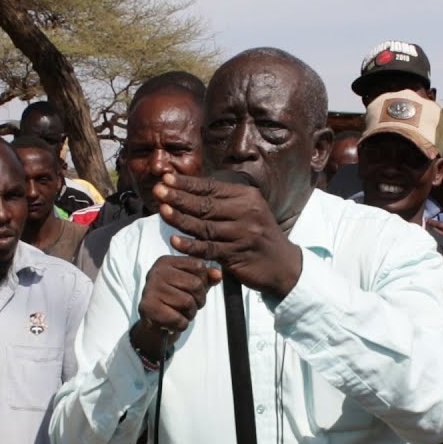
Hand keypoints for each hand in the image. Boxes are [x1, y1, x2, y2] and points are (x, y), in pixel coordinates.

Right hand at [133, 255, 221, 359]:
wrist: (154, 324)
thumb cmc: (174, 300)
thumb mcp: (192, 285)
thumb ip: (207, 277)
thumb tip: (218, 274)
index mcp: (166, 262)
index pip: (199, 266)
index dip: (204, 282)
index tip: (194, 291)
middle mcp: (156, 272)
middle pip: (196, 284)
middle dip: (199, 300)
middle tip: (189, 306)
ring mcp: (150, 290)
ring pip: (188, 303)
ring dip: (190, 314)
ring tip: (180, 313)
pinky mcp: (148, 308)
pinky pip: (179, 319)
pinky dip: (181, 325)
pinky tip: (172, 322)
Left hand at [153, 173, 301, 297]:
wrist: (283, 265)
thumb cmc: (259, 235)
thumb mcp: (250, 210)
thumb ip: (225, 201)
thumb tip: (191, 188)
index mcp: (247, 197)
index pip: (211, 187)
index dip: (187, 184)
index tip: (166, 178)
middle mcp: (246, 213)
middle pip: (205, 205)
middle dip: (179, 197)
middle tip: (158, 191)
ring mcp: (242, 234)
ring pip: (204, 226)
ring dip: (181, 219)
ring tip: (162, 211)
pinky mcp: (237, 255)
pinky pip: (209, 249)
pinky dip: (191, 245)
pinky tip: (175, 241)